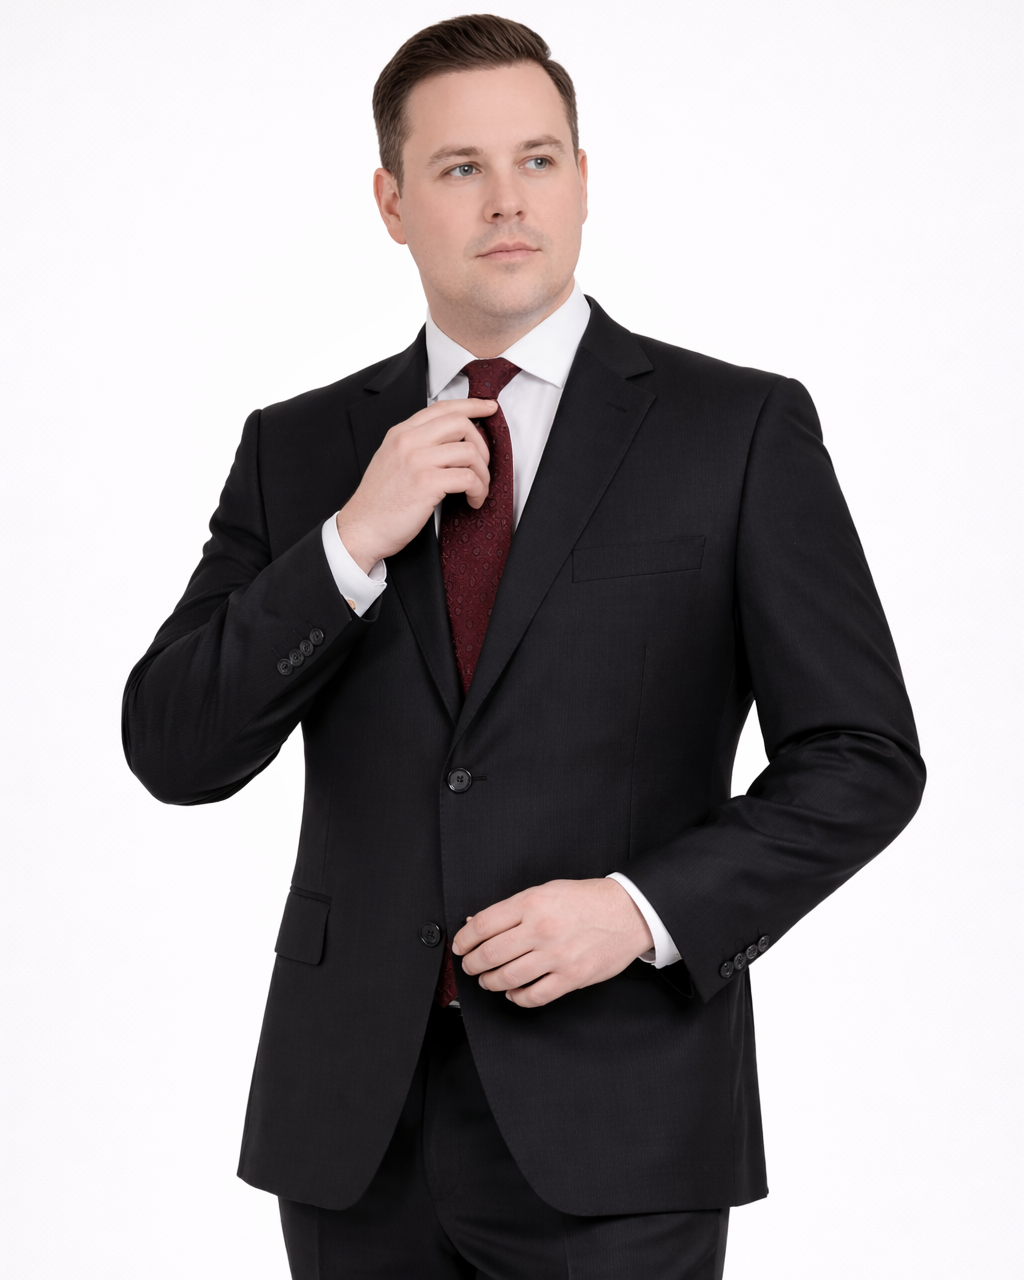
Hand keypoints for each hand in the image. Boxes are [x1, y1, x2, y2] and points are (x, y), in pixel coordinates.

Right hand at [336, 398, 496, 571]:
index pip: (442, 407)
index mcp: (400, 433)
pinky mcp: (426, 483)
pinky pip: (468, 477)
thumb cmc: (379, 503)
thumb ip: (416, 445)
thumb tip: (452, 441)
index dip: (471, 404)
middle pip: (461, 423)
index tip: (489, 408)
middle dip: (482, 444)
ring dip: (483, 473)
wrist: (361, 529)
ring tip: (478, 489)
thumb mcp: (391, 461)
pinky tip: (473, 500)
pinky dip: (479, 490)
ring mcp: (417, 460)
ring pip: (469, 451)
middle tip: (483, 465)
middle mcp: (408, 441)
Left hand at [451, 878, 655, 1008]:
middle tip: (469, 965)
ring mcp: (556, 956)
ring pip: (507, 978)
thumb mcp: (546, 891)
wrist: (628, 912)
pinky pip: (534, 996)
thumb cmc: (587, 900)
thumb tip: (478, 924)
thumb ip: (513, 909)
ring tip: (488, 980)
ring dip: (490, 982)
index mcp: (531, 904)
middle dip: (472, 964)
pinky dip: (517, 998)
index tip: (460, 946)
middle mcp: (541, 930)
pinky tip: (514, 993)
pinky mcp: (571, 978)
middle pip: (489, 954)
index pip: (483, 925)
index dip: (464, 939)